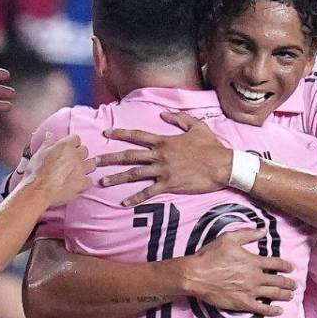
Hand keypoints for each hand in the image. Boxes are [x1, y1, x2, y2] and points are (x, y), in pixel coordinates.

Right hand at [21, 132, 96, 206]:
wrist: (38, 190)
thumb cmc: (36, 172)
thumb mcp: (39, 153)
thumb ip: (47, 143)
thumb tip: (50, 135)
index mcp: (65, 146)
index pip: (76, 139)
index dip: (72, 144)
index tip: (68, 149)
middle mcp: (76, 155)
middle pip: (85, 150)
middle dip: (80, 155)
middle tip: (72, 162)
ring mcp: (81, 169)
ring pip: (92, 164)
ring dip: (86, 167)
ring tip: (77, 172)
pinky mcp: (83, 182)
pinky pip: (90, 180)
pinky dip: (85, 182)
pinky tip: (77, 184)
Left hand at [98, 111, 233, 205]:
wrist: (223, 165)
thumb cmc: (211, 146)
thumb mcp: (197, 126)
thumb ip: (179, 119)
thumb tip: (163, 114)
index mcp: (164, 140)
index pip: (137, 135)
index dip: (120, 133)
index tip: (105, 133)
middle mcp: (160, 155)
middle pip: (129, 156)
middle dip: (109, 158)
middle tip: (93, 162)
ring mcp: (163, 171)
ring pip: (134, 174)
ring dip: (116, 178)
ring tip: (102, 182)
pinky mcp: (169, 185)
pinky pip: (148, 192)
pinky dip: (135, 198)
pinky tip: (124, 203)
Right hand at [167, 228, 295, 315]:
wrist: (196, 275)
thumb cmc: (210, 256)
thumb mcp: (228, 238)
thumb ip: (248, 234)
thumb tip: (263, 230)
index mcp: (253, 261)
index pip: (276, 264)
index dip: (286, 266)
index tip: (291, 268)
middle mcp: (255, 277)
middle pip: (278, 281)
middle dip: (289, 282)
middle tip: (294, 284)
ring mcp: (250, 291)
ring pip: (274, 294)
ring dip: (285, 295)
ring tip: (290, 295)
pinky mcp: (243, 303)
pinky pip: (262, 309)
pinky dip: (272, 310)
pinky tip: (279, 311)